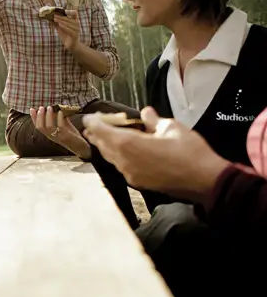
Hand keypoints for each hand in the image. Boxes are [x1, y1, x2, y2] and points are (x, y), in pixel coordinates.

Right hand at [30, 106, 90, 159]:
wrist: (82, 147)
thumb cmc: (73, 137)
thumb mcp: (65, 127)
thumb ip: (61, 119)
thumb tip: (58, 109)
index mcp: (49, 134)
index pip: (38, 126)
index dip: (33, 118)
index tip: (31, 109)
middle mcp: (51, 136)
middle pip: (40, 127)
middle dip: (39, 116)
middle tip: (41, 107)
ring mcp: (58, 136)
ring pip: (48, 126)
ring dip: (48, 116)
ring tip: (50, 108)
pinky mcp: (66, 136)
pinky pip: (60, 126)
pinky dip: (59, 118)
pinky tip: (60, 112)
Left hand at [52, 10, 79, 50]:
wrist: (71, 45)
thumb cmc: (66, 36)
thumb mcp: (60, 28)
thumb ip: (55, 23)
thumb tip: (48, 18)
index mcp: (74, 21)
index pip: (75, 13)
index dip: (70, 11)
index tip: (63, 11)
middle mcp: (76, 24)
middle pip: (69, 18)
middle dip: (61, 16)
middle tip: (54, 15)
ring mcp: (76, 29)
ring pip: (69, 23)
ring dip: (61, 20)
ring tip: (55, 19)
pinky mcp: (75, 35)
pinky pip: (70, 30)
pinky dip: (64, 27)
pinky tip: (60, 25)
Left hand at [82, 107, 229, 200]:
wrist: (206, 181)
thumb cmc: (190, 152)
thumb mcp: (173, 128)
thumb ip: (154, 120)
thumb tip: (146, 113)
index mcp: (129, 144)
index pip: (101, 130)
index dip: (94, 122)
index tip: (91, 117)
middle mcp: (124, 160)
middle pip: (102, 145)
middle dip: (97, 133)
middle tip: (96, 124)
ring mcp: (129, 173)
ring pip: (110, 157)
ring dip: (106, 145)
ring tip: (106, 136)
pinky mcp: (137, 182)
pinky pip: (120, 166)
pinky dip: (117, 156)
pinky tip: (123, 151)